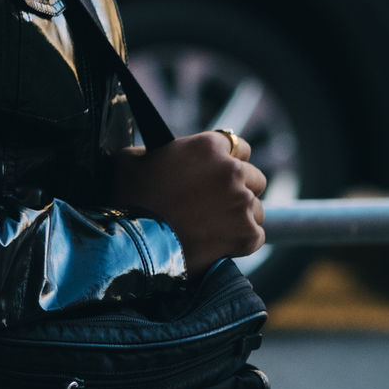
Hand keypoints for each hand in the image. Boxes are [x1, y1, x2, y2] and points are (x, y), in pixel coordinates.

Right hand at [111, 131, 267, 276]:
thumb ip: (154, 150)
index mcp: (207, 146)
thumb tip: (157, 153)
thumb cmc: (131, 198)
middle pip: (254, 177)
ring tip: (214, 225)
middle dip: (239, 188)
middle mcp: (231, 170)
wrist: (138, 242)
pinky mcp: (247, 233)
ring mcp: (242, 202)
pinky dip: (241, 240)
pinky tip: (219, 241)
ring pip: (256, 208)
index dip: (230, 160)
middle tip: (216, 201)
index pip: (239, 146)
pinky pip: (256, 235)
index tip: (220, 172)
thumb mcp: (132, 159)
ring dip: (240, 215)